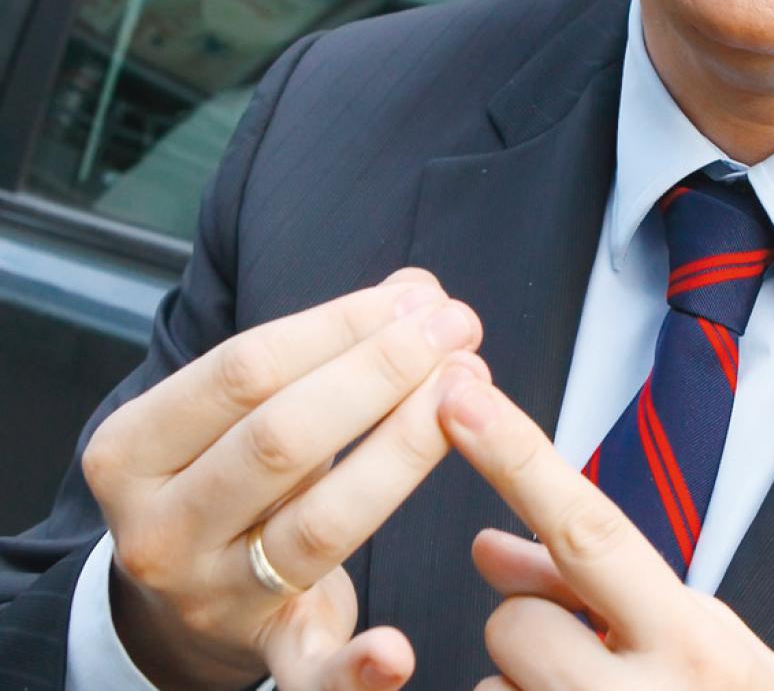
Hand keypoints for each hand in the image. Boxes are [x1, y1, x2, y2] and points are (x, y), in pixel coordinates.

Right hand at [82, 268, 484, 689]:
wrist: (182, 595)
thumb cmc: (229, 473)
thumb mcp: (240, 411)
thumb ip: (321, 346)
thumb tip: (416, 292)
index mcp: (132, 451)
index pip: (243, 370)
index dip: (341, 326)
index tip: (419, 300)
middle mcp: (160, 529)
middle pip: (282, 439)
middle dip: (382, 373)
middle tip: (456, 329)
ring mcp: (211, 597)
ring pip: (321, 523)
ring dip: (407, 448)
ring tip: (471, 388)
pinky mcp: (268, 651)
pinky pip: (311, 670)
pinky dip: (357, 668)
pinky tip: (398, 650)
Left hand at [438, 376, 773, 689]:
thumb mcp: (699, 644)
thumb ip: (600, 591)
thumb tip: (489, 547)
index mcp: (694, 641)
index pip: (589, 529)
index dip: (517, 459)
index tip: (457, 400)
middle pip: (516, 623)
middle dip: (527, 630)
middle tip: (584, 656)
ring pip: (494, 690)